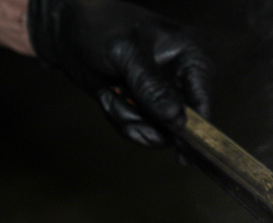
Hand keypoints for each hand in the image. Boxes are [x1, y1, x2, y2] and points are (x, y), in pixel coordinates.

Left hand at [28, 0, 211, 147]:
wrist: (69, 31)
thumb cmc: (99, 27)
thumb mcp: (125, 52)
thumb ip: (150, 85)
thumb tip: (175, 117)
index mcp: (190, 56)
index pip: (204, 99)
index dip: (194, 126)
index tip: (178, 147)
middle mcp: (182, 79)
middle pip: (182, 124)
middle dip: (148, 123)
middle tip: (122, 106)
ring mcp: (165, 96)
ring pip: (160, 133)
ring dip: (130, 120)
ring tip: (110, 95)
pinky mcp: (147, 108)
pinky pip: (143, 131)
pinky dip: (122, 120)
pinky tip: (109, 98)